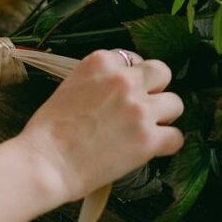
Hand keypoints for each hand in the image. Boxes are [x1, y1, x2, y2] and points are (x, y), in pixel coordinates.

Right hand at [13, 50, 183, 203]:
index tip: (124, 92)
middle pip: (161, 73)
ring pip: (175, 103)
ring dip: (164, 117)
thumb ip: (98, 82)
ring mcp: (139, 109)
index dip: (131, 77)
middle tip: (142, 107)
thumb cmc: (49, 131)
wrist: (45, 162)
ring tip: (146, 130)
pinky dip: (166, 144)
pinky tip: (151, 149)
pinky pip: (176, 136)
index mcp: (101, 63)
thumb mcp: (70, 87)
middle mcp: (124, 80)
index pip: (132, 59)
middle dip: (154, 89)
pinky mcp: (148, 139)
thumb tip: (117, 91)